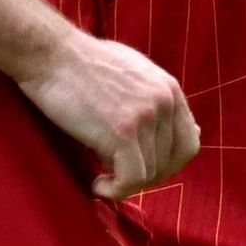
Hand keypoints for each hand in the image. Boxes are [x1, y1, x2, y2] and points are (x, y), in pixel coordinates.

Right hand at [24, 31, 196, 195]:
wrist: (51, 53)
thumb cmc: (82, 64)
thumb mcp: (134, 72)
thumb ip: (159, 100)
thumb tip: (193, 129)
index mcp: (170, 89)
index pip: (188, 143)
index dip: (167, 164)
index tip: (142, 169)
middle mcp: (164, 102)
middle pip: (169, 163)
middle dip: (144, 176)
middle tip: (117, 176)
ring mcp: (145, 117)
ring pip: (149, 174)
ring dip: (124, 183)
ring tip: (101, 177)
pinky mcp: (123, 133)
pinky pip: (131, 180)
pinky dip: (114, 191)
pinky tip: (97, 185)